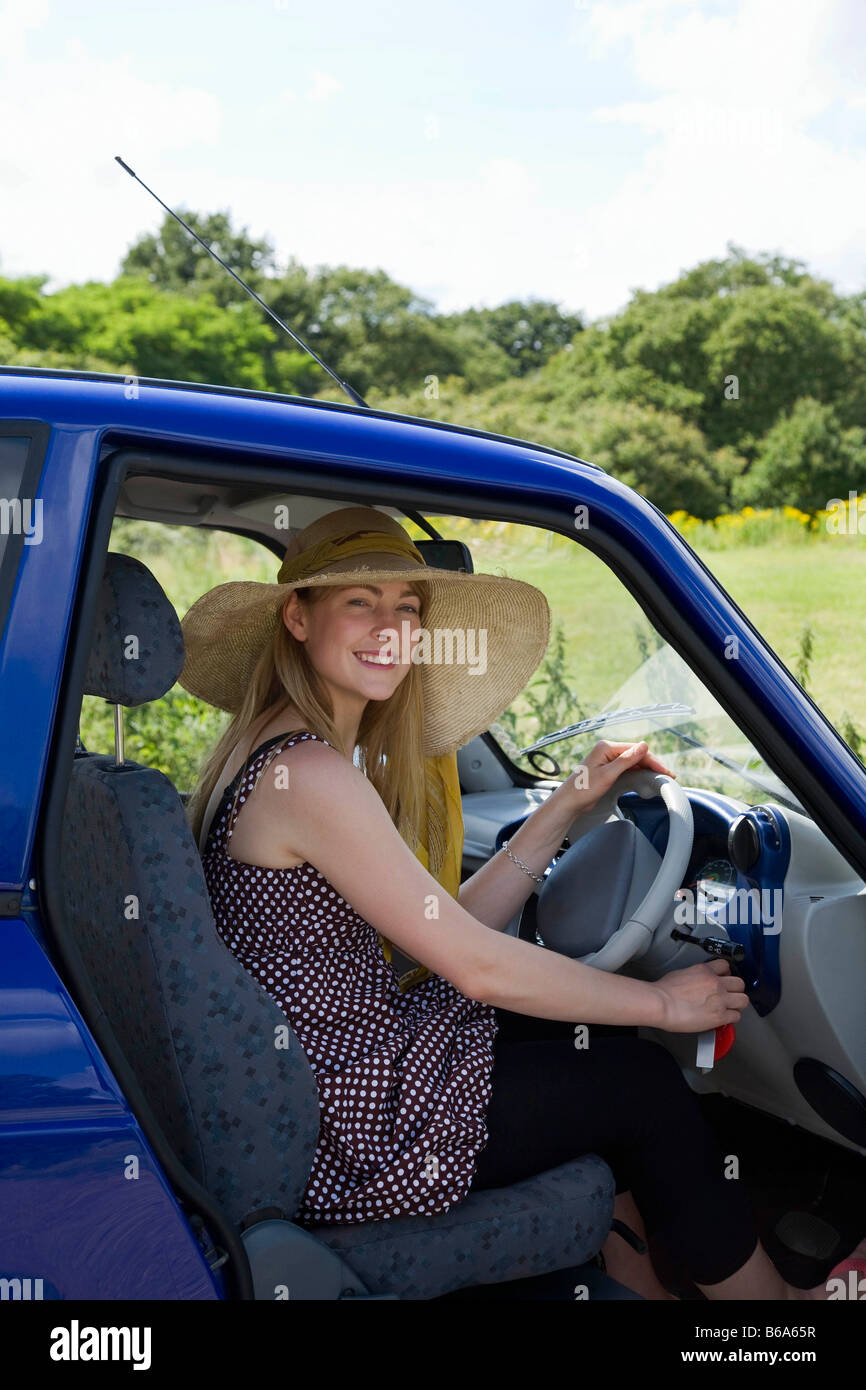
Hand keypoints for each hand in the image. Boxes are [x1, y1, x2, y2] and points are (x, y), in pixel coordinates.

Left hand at [553, 738, 676, 816]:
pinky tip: (647, 777)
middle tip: (668, 775)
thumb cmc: (584, 788)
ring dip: (647, 768)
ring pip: (633, 762)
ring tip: (661, 776)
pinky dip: (638, 772)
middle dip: (652, 764)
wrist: (570, 802)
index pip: (635, 750)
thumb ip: (626, 760)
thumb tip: (644, 745)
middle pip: (636, 755)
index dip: (652, 760)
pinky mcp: (608, 769)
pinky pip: (627, 768)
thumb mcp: (608, 774)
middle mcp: (607, 751)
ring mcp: (608, 760)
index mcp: (606, 747)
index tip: (664, 771)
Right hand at [653, 959, 749, 1033]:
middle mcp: (715, 983)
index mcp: (705, 970)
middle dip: (735, 990)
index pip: (726, 966)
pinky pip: (736, 1016)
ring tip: (730, 1008)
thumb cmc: (663, 991)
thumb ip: (695, 976)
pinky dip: (731, 1018)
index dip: (726, 975)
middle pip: (740, 983)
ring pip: (743, 1000)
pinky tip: (724, 1019)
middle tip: (729, 995)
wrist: (660, 1004)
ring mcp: (720, 999)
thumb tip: (698, 983)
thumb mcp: (681, 973)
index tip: (724, 980)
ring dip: (737, 1004)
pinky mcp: (719, 1016)